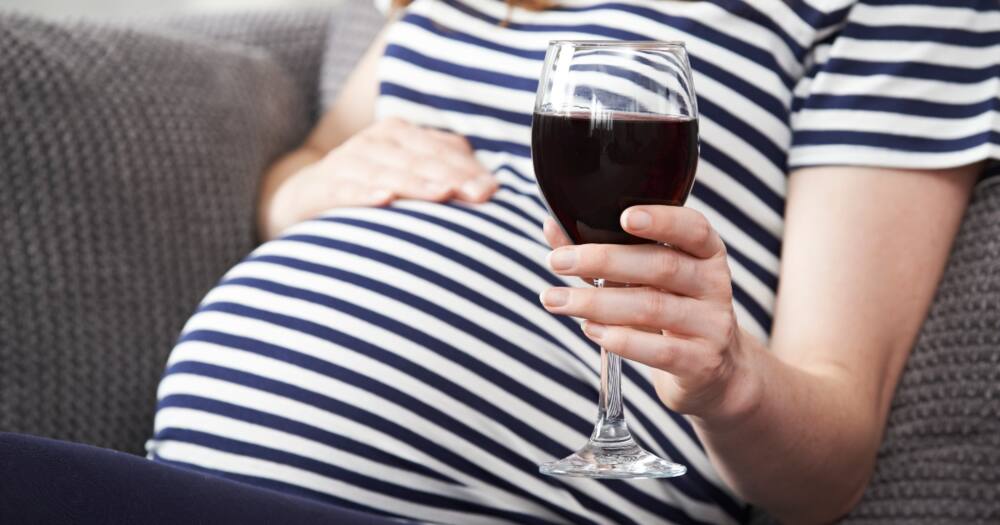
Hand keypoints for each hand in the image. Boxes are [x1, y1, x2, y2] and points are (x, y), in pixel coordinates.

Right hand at [262, 118, 496, 237]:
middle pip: (419, 160)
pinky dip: (364, 195)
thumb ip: (445, 169)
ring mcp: (347, 163)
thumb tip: (490, 185)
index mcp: (399, 134)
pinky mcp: (323, 187)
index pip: (440, 150)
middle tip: (477, 195)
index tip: (490, 190)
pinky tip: (385, 200)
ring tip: (442, 195)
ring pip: (388, 173)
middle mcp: (374, 142)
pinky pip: (347, 191)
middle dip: (450, 177)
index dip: (467, 169)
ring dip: (416, 185)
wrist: (304, 196)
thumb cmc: (370, 185)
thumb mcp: (407, 171)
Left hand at [540, 208, 757, 419]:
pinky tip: (590, 329)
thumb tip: (552, 226)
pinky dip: (620, 338)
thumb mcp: (643, 277)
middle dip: (603, 261)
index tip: (623, 217)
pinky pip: (659, 349)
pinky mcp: (701, 361)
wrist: (711, 369)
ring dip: (596, 302)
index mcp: (705, 252)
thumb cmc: (669, 308)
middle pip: (661, 266)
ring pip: (652, 307)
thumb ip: (603, 250)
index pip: (694, 228)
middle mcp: (714, 284)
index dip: (662, 220)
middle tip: (557, 261)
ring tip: (556, 300)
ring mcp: (712, 324)